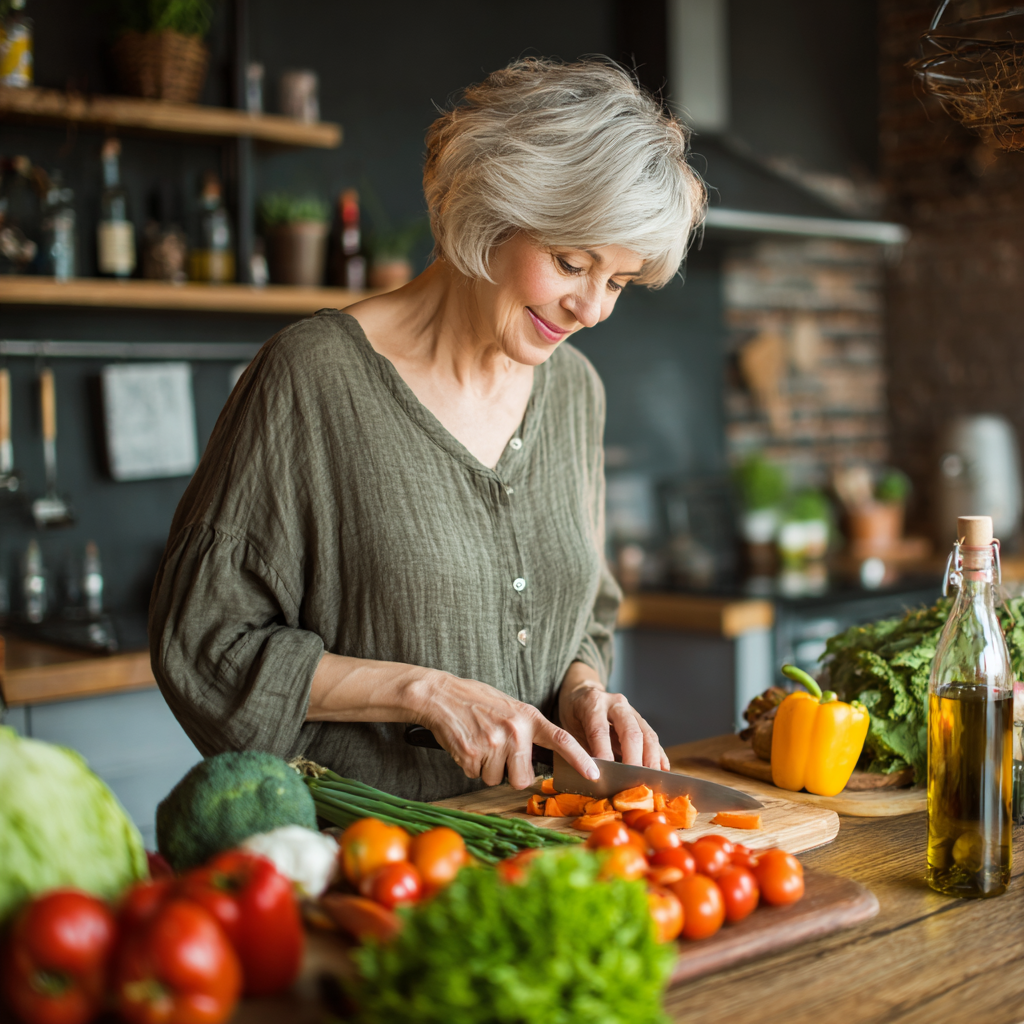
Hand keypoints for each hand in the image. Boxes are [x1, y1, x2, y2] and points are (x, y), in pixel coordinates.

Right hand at [413, 671, 599, 789]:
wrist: (442, 695)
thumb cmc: (477, 701)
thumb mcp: (510, 708)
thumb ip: (527, 729)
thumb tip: (538, 759)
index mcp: (528, 717)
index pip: (561, 740)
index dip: (580, 758)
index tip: (594, 773)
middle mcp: (514, 730)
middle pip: (523, 778)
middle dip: (511, 774)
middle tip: (498, 753)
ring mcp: (493, 743)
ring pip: (497, 779)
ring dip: (487, 768)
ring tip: (480, 743)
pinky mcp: (471, 755)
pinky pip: (476, 775)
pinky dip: (470, 766)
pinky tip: (467, 744)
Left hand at [558, 662, 668, 769]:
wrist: (582, 694)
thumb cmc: (575, 715)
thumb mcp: (570, 729)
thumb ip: (582, 750)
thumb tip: (594, 774)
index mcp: (593, 704)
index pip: (600, 731)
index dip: (603, 753)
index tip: (605, 774)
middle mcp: (615, 704)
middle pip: (630, 731)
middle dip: (634, 758)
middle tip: (634, 781)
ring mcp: (631, 710)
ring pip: (647, 734)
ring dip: (651, 759)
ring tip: (651, 779)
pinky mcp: (640, 720)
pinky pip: (652, 737)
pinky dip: (658, 754)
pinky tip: (662, 769)